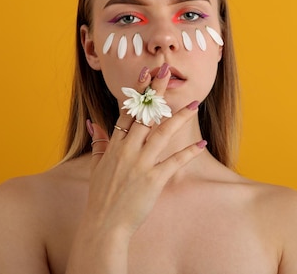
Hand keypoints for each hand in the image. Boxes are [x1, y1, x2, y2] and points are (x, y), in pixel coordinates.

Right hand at [85, 64, 205, 237]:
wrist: (103, 225)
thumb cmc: (101, 197)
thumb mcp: (96, 167)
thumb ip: (98, 143)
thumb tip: (93, 123)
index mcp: (114, 145)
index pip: (127, 111)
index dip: (138, 90)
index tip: (147, 72)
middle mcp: (127, 150)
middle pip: (145, 114)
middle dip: (157, 91)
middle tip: (168, 70)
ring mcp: (140, 164)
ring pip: (162, 133)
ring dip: (180, 117)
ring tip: (195, 103)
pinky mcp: (153, 180)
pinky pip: (174, 162)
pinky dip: (189, 152)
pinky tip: (202, 143)